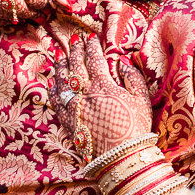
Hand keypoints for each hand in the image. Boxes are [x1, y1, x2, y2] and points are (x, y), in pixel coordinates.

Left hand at [51, 34, 152, 158]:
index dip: (92, 46)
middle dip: (75, 50)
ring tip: (60, 55)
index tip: (91, 37)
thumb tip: (123, 62)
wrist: (121, 157)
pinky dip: (53, 89)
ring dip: (61, 65)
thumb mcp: (142, 99)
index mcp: (104, 85)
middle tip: (74, 40)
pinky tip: (52, 82)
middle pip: (76, 66)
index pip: (94, 59)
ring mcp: (74, 107)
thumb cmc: (135, 128)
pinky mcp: (67, 121)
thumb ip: (132, 77)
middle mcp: (85, 93)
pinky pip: (56, 100)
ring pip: (62, 80)